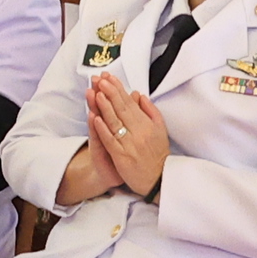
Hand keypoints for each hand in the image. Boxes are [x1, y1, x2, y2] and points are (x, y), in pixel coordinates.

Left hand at [83, 73, 170, 197]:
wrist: (158, 179)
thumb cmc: (157, 154)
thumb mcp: (160, 130)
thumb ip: (151, 111)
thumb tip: (139, 95)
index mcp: (147, 124)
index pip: (130, 102)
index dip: (118, 89)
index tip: (108, 77)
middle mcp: (139, 132)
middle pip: (121, 109)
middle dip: (110, 92)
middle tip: (99, 79)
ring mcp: (130, 144)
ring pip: (115, 122)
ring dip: (105, 106)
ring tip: (96, 92)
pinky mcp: (122, 156)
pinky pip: (111, 141)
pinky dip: (103, 129)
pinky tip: (95, 119)